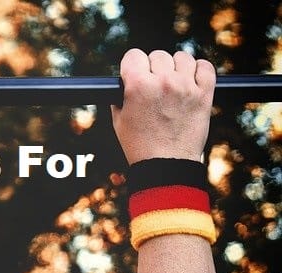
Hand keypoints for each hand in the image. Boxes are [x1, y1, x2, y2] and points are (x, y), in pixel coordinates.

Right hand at [110, 49, 215, 164]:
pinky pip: (205, 67)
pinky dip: (198, 70)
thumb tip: (126, 83)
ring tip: (173, 82)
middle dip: (153, 68)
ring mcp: (186, 87)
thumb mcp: (119, 121)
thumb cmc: (139, 146)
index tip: (134, 73)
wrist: (166, 165)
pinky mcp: (204, 95)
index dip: (132, 65)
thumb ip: (121, 97)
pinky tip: (191, 79)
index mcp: (138, 86)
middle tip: (153, 84)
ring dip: (176, 66)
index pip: (133, 55)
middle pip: (158, 55)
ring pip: (182, 57)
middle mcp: (163, 82)